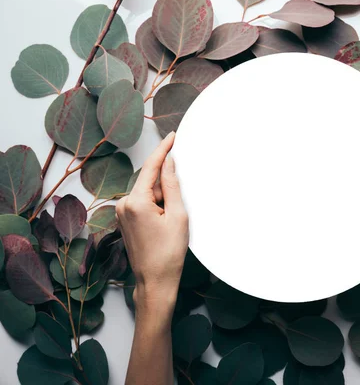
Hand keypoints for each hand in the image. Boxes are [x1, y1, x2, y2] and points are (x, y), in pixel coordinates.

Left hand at [116, 132, 188, 309]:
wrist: (155, 281)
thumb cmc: (168, 253)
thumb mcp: (178, 215)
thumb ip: (172, 185)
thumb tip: (169, 162)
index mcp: (136, 202)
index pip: (151, 167)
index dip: (163, 149)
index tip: (173, 136)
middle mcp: (123, 204)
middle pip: (150, 181)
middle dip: (167, 186)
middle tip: (179, 208)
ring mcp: (122, 213)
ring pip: (147, 193)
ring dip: (163, 199)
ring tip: (172, 222)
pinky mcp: (125, 220)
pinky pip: (143, 203)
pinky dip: (157, 206)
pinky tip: (165, 222)